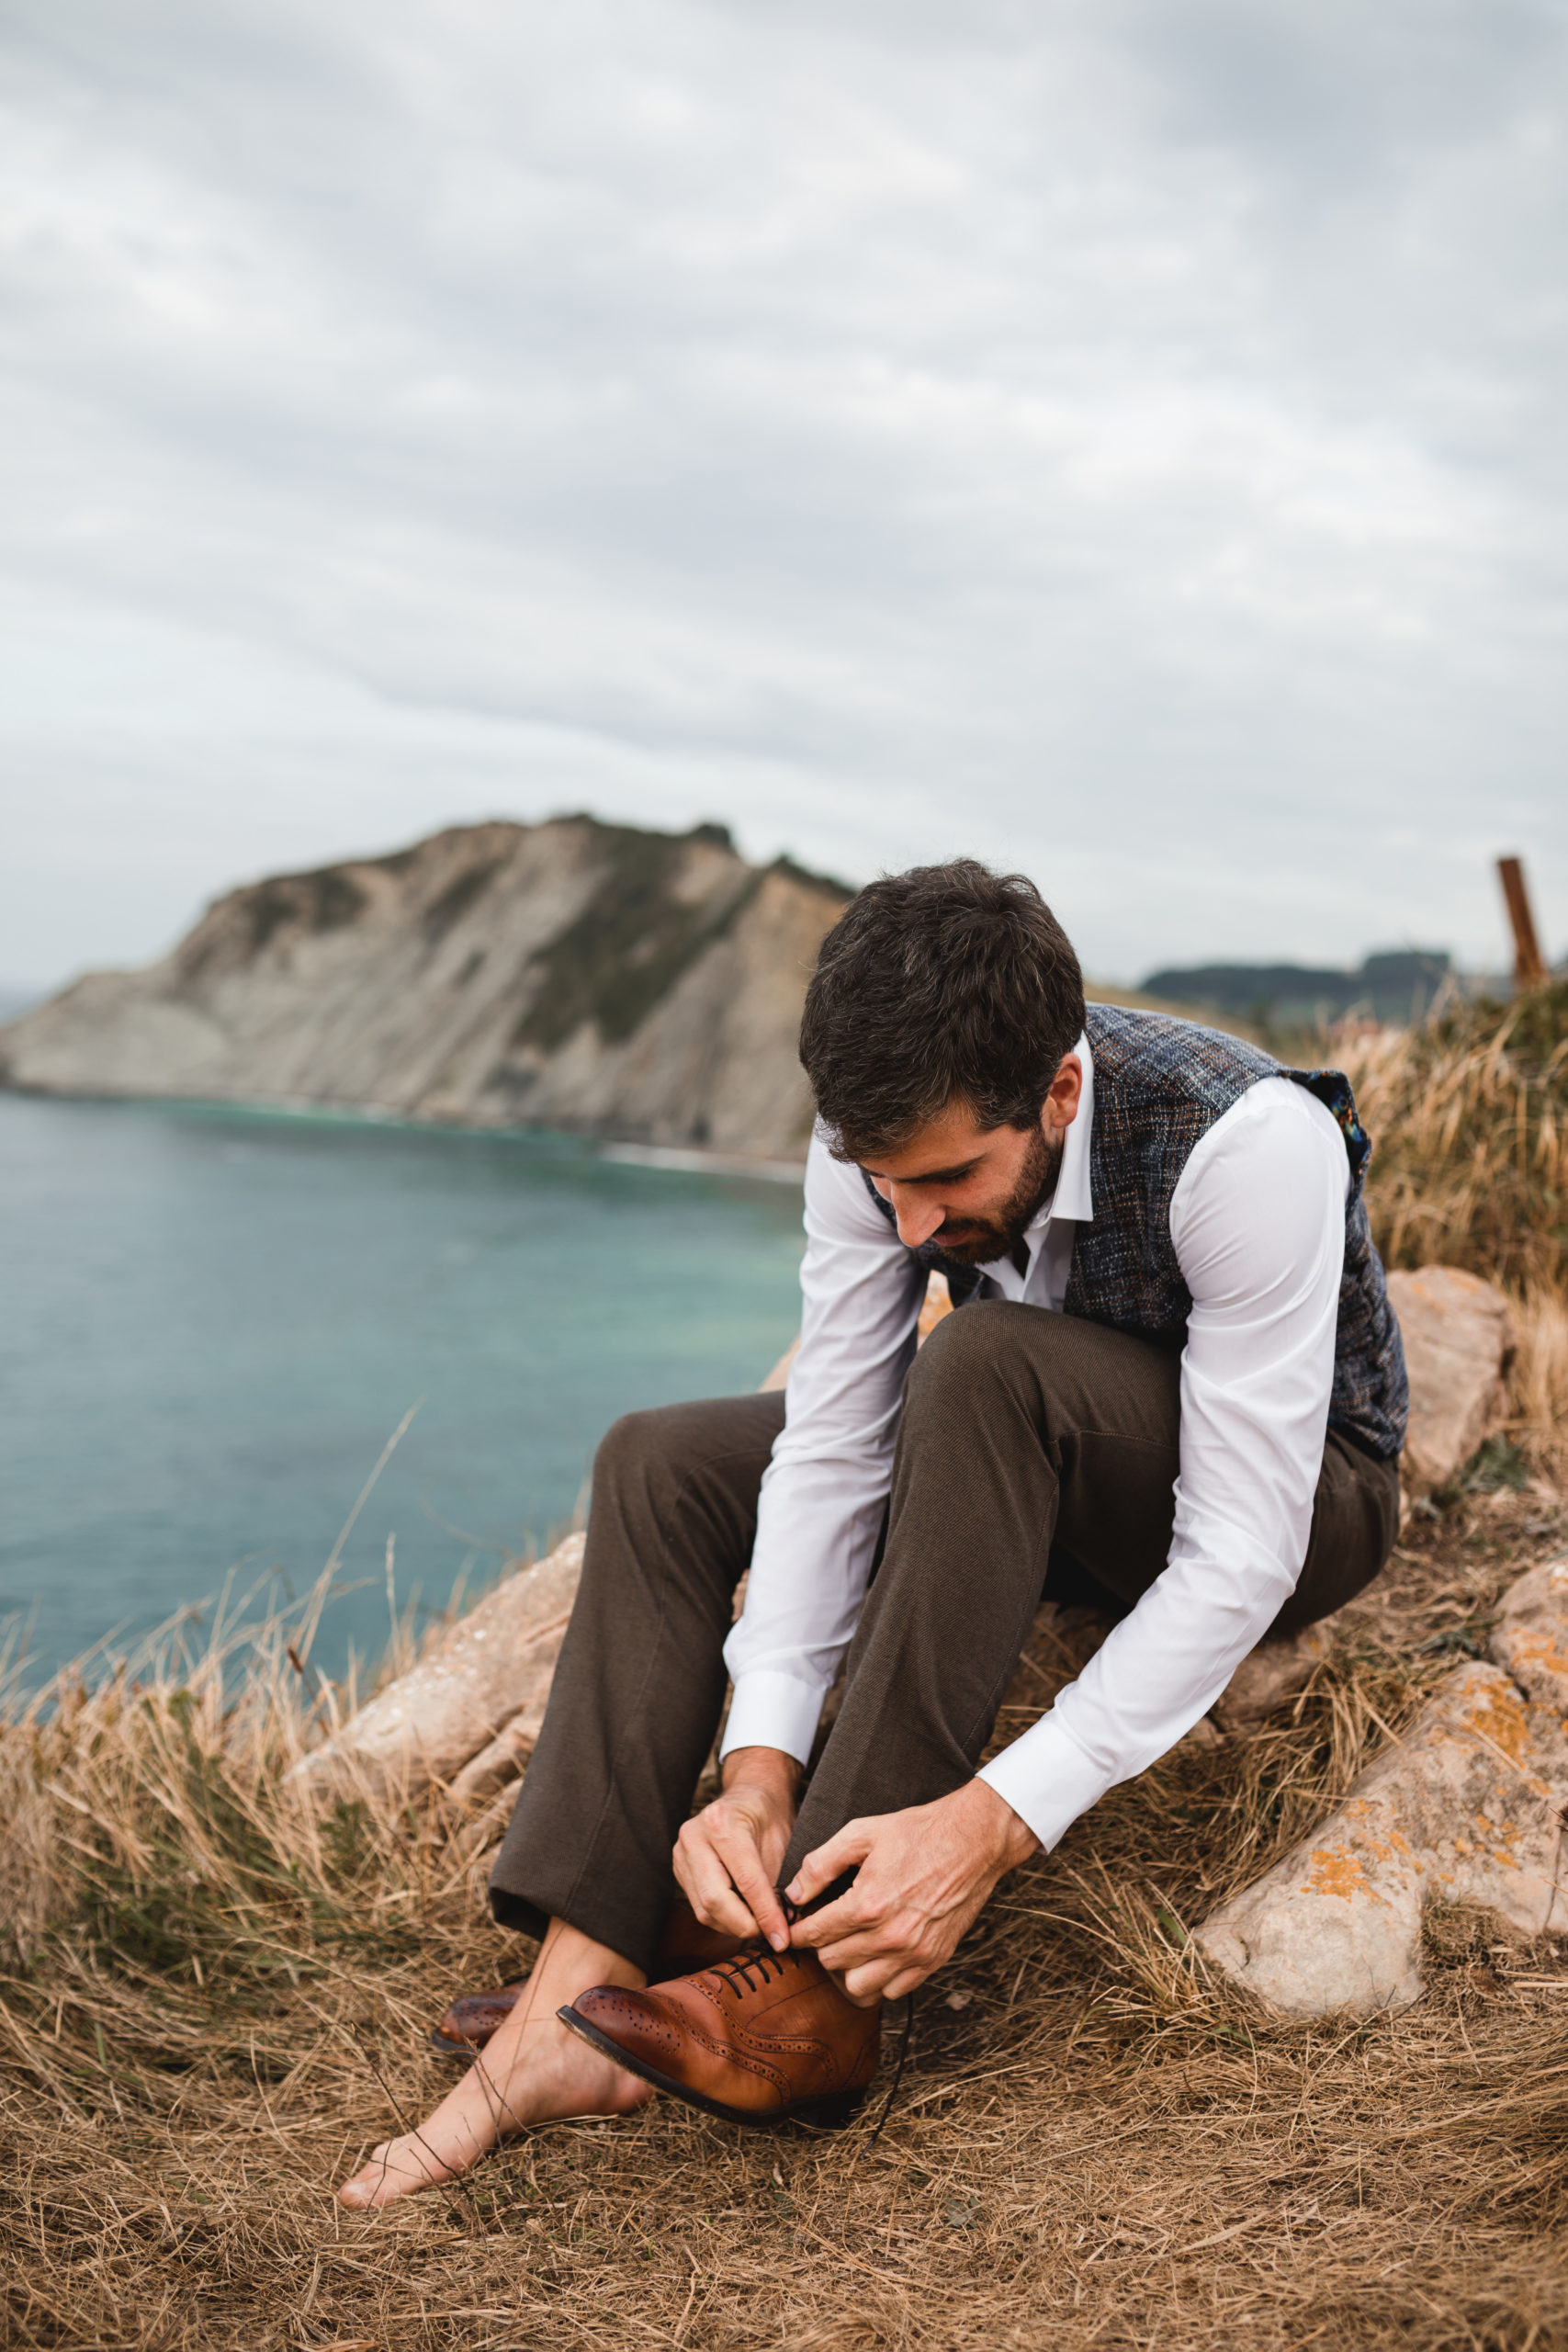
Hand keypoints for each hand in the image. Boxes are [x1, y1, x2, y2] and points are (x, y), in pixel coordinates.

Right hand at [673, 1746, 801, 1951]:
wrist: (748, 1795)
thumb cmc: (769, 1816)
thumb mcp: (783, 1842)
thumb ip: (778, 1883)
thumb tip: (782, 1926)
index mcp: (723, 1822)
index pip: (746, 1881)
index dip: (766, 1915)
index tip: (782, 1939)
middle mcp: (694, 1836)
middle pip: (714, 1900)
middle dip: (745, 1926)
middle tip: (771, 1937)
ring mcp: (681, 1852)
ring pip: (704, 1909)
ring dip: (734, 1926)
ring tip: (760, 1927)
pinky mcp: (679, 1868)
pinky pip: (698, 1905)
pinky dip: (723, 1919)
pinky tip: (743, 1918)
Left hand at [784, 1779, 1036, 2002]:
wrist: (972, 1841)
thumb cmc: (917, 1833)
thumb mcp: (861, 1833)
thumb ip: (821, 1865)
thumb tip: (793, 1894)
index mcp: (867, 1904)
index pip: (815, 1934)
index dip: (797, 1931)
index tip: (792, 1929)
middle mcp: (889, 1936)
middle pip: (831, 1962)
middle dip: (823, 1943)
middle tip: (827, 1926)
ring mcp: (913, 1953)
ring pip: (859, 1986)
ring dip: (849, 1966)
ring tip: (853, 1942)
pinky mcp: (933, 1961)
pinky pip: (892, 1991)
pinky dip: (881, 1977)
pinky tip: (880, 1952)